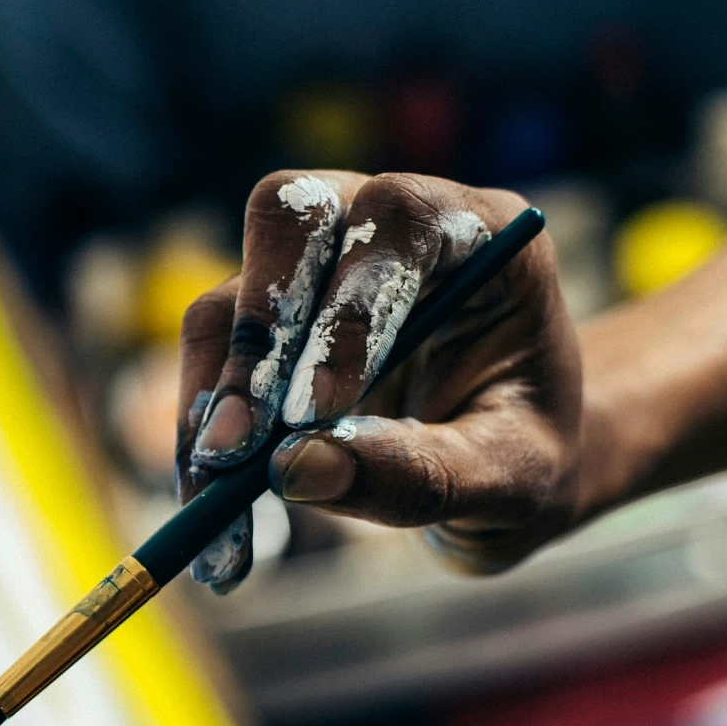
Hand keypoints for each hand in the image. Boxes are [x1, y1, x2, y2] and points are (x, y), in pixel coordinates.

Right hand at [174, 171, 582, 591]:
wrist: (503, 467)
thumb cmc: (528, 458)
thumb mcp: (507, 479)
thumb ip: (421, 472)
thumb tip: (295, 470)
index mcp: (479, 232)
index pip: (397, 221)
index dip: (346, 307)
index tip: (312, 412)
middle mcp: (384, 227)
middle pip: (289, 217)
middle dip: (255, 338)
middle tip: (233, 449)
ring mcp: (313, 268)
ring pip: (228, 301)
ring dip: (210, 405)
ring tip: (211, 504)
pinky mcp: (262, 320)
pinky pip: (206, 362)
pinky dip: (198, 438)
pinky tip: (208, 508)